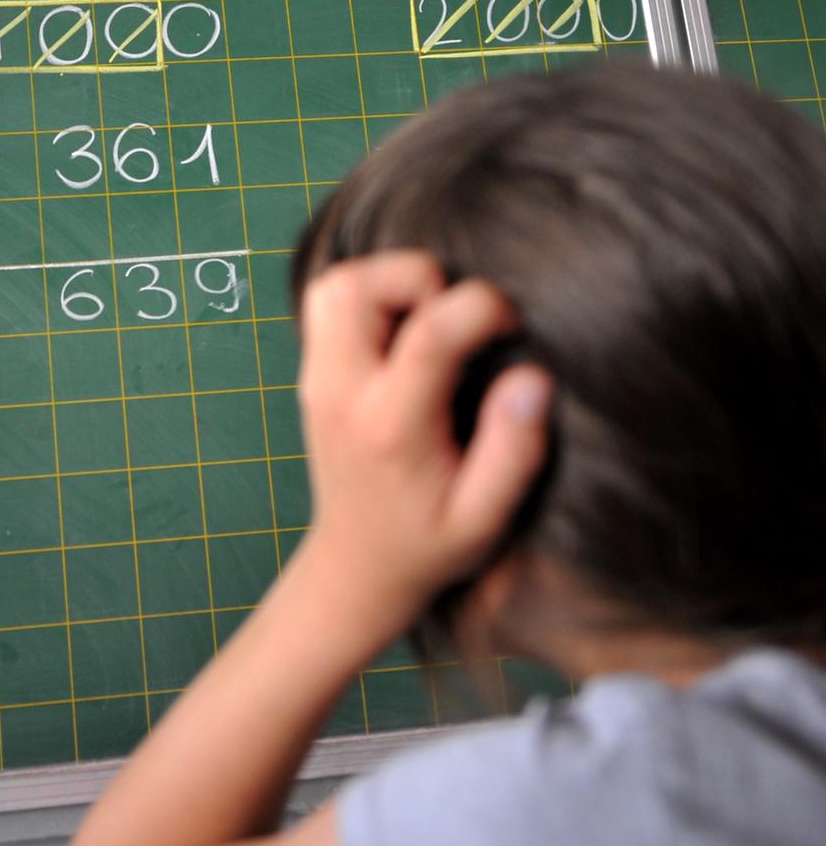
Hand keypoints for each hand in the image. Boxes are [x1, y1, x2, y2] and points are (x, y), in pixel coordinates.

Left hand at [298, 252, 552, 632]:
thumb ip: (514, 450)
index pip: (429, 332)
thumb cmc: (429, 544)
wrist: (356, 567)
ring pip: (335, 284)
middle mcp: (343, 391)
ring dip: (389, 280)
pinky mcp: (313, 371)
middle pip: (358, 287)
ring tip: (431, 316)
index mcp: (391, 426)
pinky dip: (370, 294)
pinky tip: (405, 329)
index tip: (512, 328)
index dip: (483, 307)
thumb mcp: (486, 518)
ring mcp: (318, 378)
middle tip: (457, 317)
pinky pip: (328, 301)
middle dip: (421, 279)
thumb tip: (532, 379)